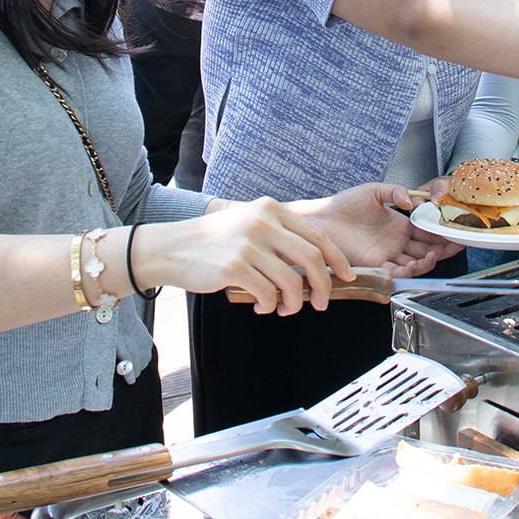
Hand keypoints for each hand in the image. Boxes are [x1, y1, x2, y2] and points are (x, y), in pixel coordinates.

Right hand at [140, 198, 350, 314]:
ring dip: (293, 303)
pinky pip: (268, 294)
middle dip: (323, 286)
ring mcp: (249, 244)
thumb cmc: (215, 242)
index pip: (318, 236)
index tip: (347, 276)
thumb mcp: (250, 223)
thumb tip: (318, 264)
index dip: (337, 260)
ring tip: (283, 309)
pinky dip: (270, 306)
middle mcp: (264, 223)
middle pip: (313, 259)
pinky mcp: (234, 267)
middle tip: (320, 302)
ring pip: (292, 281)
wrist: (171, 247)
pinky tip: (260, 307)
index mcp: (272, 210)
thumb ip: (280, 235)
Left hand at [291, 183, 461, 275]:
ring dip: (427, 261)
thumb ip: (395, 191)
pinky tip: (414, 264)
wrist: (322, 220)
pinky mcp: (375, 264)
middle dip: (442, 249)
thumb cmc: (342, 205)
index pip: (427, 231)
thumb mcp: (373, 191)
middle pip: (426, 249)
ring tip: (433, 255)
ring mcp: (387, 254)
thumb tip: (412, 200)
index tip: (453, 230)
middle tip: (455, 244)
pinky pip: (396, 272)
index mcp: (399, 225)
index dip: (441, 232)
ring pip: (415, 263)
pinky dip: (407, 272)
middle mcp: (396, 242)